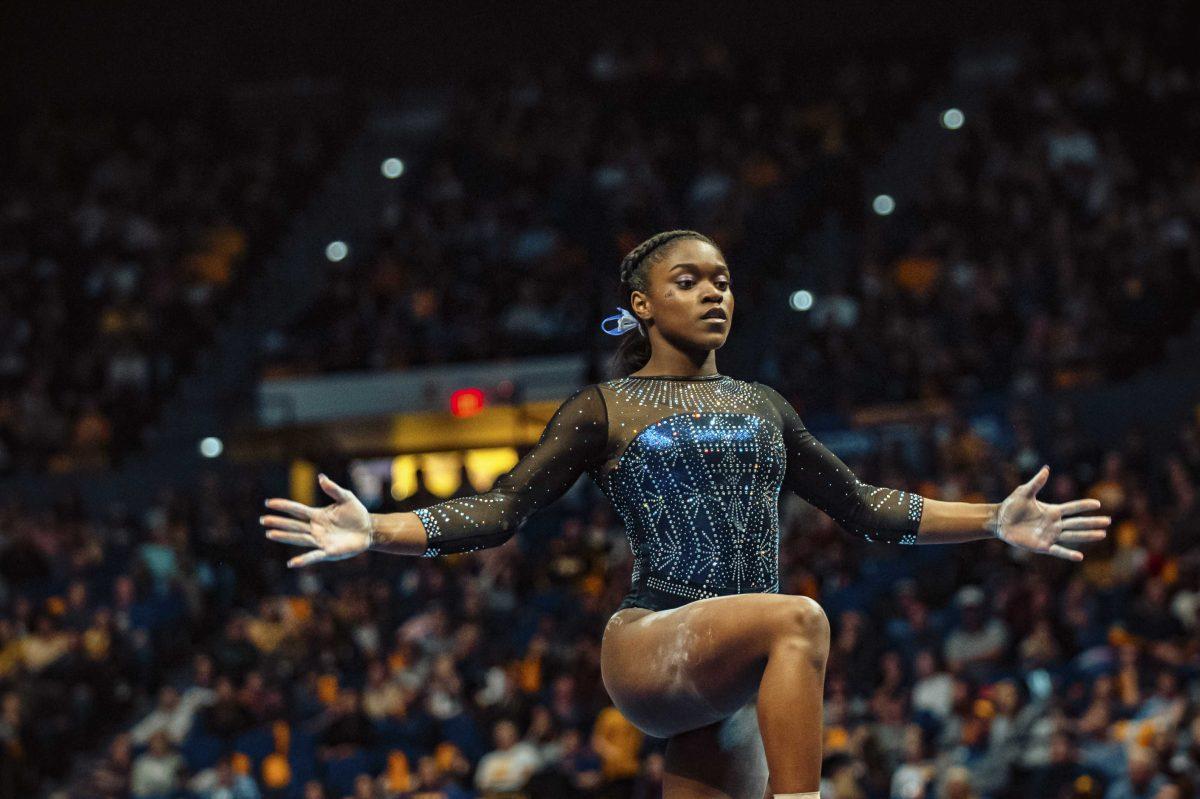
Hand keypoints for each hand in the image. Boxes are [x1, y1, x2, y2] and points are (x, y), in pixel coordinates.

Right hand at [260, 473, 371, 567]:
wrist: (369, 529)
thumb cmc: (356, 513)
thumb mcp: (346, 497)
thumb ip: (333, 489)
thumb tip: (321, 477)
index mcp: (317, 515)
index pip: (296, 510)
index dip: (283, 506)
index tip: (268, 503)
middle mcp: (315, 528)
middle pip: (293, 525)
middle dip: (278, 522)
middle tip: (263, 520)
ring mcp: (320, 540)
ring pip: (298, 538)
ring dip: (285, 537)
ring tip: (270, 534)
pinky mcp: (328, 551)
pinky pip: (313, 556)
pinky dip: (303, 560)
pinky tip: (291, 563)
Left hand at [992, 465, 1109, 560]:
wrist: (1000, 521)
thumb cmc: (1011, 505)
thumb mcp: (1024, 492)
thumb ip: (1036, 483)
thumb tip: (1046, 468)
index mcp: (1052, 511)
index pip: (1072, 508)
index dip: (1084, 506)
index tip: (1098, 504)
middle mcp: (1054, 524)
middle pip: (1077, 523)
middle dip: (1093, 522)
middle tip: (1108, 521)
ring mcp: (1050, 535)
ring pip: (1073, 536)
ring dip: (1087, 536)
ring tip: (1102, 534)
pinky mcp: (1042, 546)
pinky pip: (1058, 550)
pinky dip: (1068, 554)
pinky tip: (1080, 556)